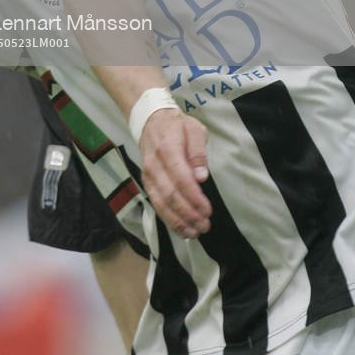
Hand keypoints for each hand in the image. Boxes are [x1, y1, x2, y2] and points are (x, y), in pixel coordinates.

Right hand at [139, 108, 210, 237]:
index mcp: (168, 149)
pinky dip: (169, 219)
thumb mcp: (194, 129)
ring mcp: (148, 176)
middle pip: (170, 195)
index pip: (180, 178)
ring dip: (178, 221)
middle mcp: (154, 165)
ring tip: (195, 232)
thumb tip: (201, 177)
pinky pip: (156, 204)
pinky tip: (182, 229)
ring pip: (161, 203)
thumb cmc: (177, 126)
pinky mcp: (147, 184)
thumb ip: (198, 152)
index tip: (207, 210)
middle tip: (205, 225)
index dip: (193, 197)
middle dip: (188, 214)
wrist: (151, 122)